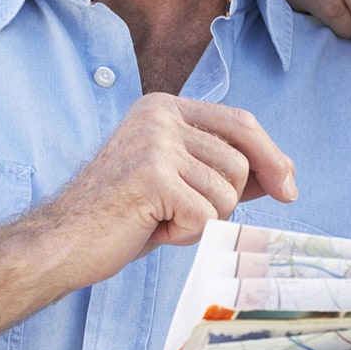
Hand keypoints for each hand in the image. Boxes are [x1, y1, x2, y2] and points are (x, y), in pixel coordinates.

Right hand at [41, 95, 296, 286]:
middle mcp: (160, 116)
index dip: (272, 156)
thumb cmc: (120, 217)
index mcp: (164, 107)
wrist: (62, 242)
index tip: (288, 189)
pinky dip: (185, 234)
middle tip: (187, 217)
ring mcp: (155, 143)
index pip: (241, 122)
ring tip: (162, 220)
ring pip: (227, 190)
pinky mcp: (152, 176)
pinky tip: (152, 230)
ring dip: (203, 219)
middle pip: (240, 160)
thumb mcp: (176, 181)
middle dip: (227, 199)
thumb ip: (221, 168)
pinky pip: (205, 216)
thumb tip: (283, 176)